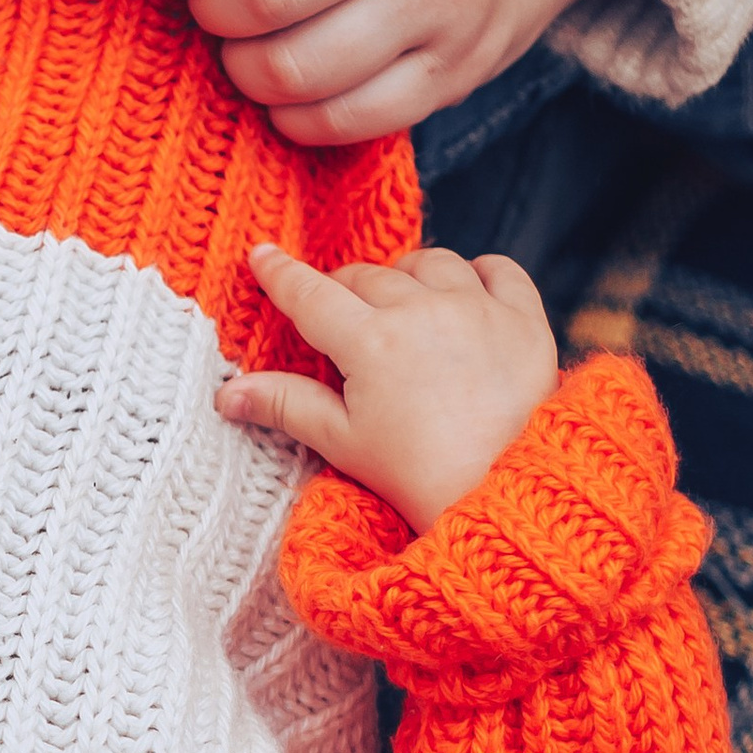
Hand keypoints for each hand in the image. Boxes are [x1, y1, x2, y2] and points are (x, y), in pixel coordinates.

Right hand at [218, 243, 558, 530]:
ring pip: (430, 262)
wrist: (510, 497)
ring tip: (400, 300)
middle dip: (344, 289)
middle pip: (367, 276)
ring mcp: (478, 309)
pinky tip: (465, 290)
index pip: (311, 295)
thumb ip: (287, 405)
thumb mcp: (344, 444)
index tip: (263, 255)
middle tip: (338, 315)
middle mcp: (422, 311)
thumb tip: (227, 393)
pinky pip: (498, 269)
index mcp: (369, 342)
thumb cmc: (420, 478)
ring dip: (407, 275)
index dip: (281, 274)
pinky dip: (477, 272)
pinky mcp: (525, 319)